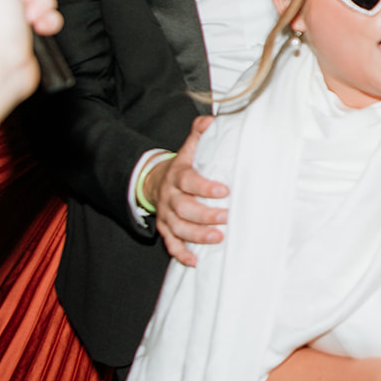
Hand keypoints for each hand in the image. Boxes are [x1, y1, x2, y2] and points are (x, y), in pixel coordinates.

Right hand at [149, 116, 228, 266]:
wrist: (154, 181)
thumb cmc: (182, 167)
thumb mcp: (189, 148)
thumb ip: (199, 133)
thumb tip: (212, 119)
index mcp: (178, 176)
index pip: (189, 181)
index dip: (204, 186)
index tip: (223, 191)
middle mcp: (169, 196)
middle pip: (183, 208)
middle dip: (205, 215)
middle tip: (225, 218)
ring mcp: (166, 214)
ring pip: (177, 228)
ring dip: (196, 236)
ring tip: (217, 239)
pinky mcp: (164, 228)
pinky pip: (170, 243)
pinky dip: (181, 253)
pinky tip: (195, 261)